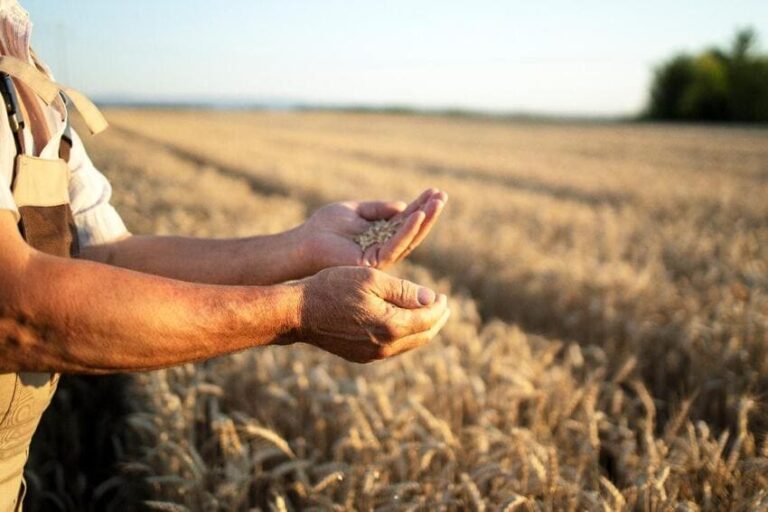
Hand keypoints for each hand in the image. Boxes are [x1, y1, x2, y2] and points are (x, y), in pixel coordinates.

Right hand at [293, 266, 449, 362]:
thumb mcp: (372, 279)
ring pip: (409, 344)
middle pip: (423, 336)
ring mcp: (372, 355)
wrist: (299, 312)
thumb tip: (432, 299)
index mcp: (391, 326)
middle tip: (443, 306)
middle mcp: (385, 346)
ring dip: (421, 329)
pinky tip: (402, 323)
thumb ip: (404, 290)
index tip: (443, 295)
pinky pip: (393, 348)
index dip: (439, 306)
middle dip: (436, 320)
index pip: (428, 319)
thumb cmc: (333, 288)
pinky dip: (404, 335)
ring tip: (427, 314)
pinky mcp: (362, 356)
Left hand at [301, 188, 446, 270]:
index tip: (434, 191)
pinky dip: (407, 230)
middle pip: (413, 230)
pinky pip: (395, 245)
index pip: (406, 220)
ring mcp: (380, 257)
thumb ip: (378, 208)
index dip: (420, 206)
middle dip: (429, 213)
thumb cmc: (325, 226)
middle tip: (443, 195)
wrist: (304, 242)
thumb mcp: (355, 210)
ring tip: (437, 202)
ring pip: (409, 238)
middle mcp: (384, 248)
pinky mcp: (374, 262)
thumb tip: (402, 206)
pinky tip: (418, 215)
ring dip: (424, 220)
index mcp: (380, 236)